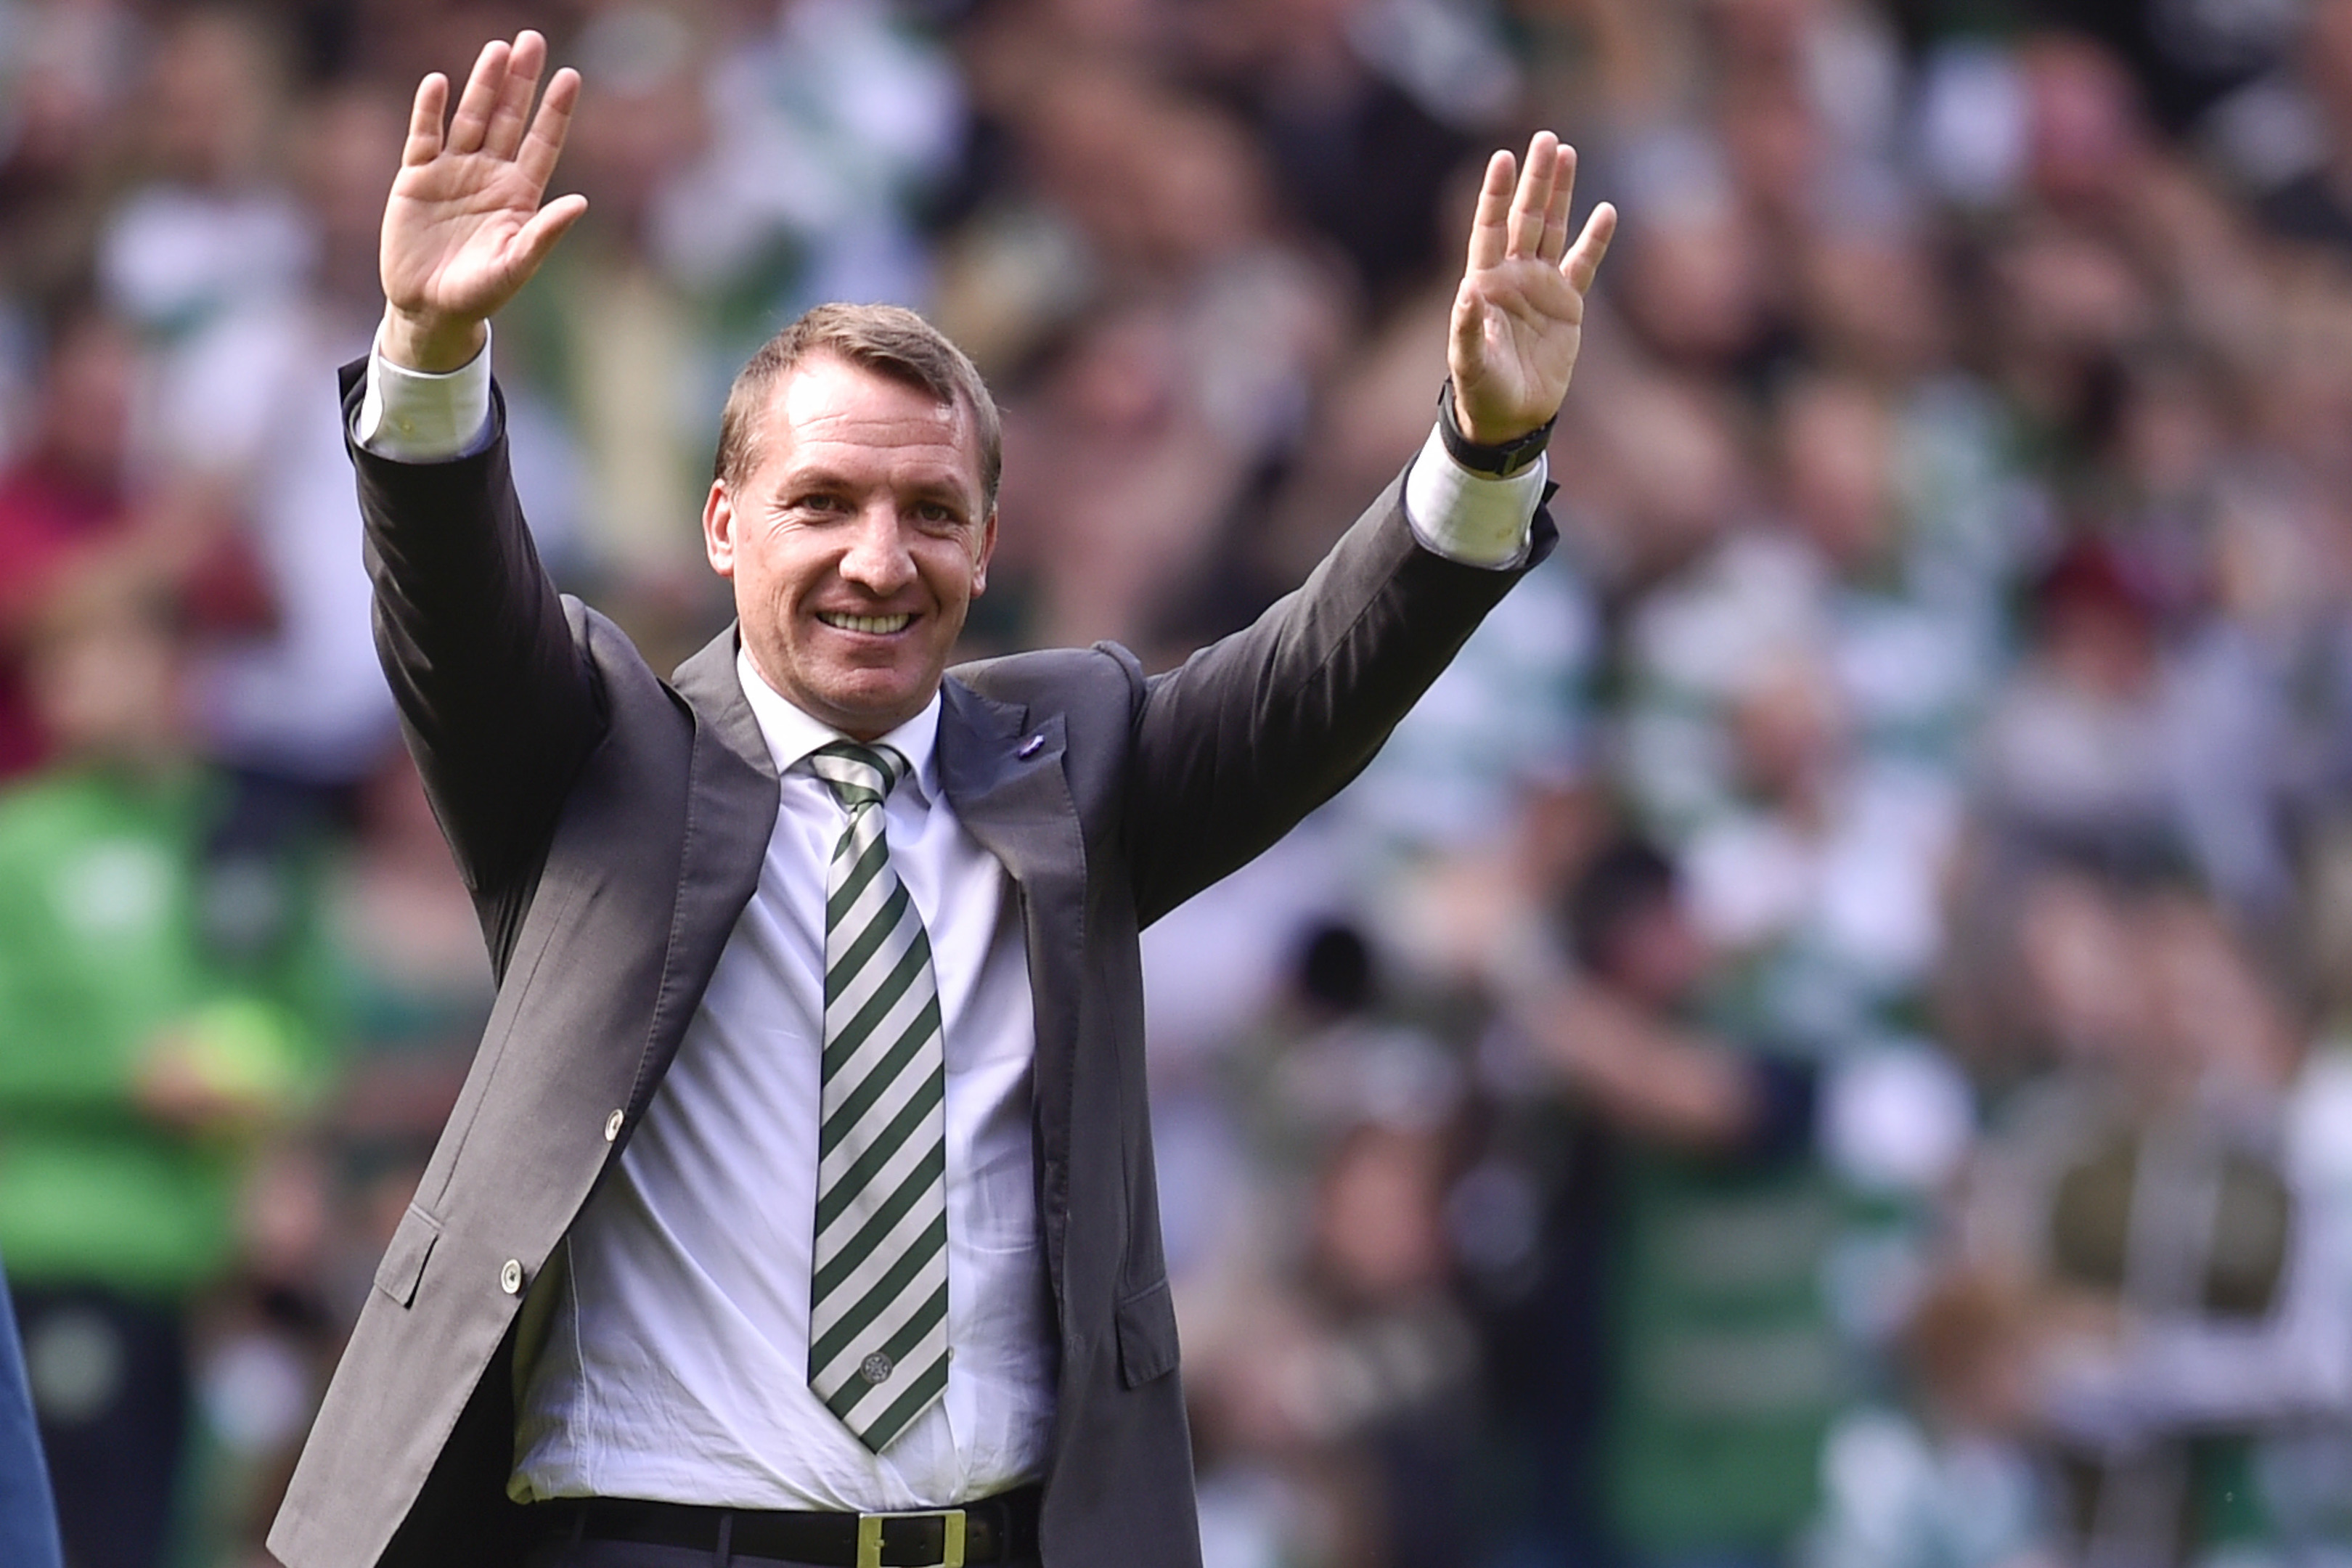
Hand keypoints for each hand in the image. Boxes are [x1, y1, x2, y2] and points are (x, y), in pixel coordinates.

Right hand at [380, 31, 585, 371]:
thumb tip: (580, 202)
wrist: (430, 308)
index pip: (542, 143)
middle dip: (520, 82)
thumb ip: (545, 234)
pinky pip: (425, 136)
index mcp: (519, 195)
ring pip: (471, 118)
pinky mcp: (416, 177)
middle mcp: (489, 175)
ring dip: (483, 85)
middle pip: (509, 119)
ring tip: (497, 49)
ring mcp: (453, 171)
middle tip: (531, 40)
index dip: (554, 110)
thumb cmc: (479, 293)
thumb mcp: (516, 265)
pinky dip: (429, 110)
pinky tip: (438, 82)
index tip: (569, 76)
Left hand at [1448, 132, 1616, 445]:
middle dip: (1535, 180)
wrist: (1511, 416)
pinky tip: (1605, 211)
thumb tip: (1469, 290)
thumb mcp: (1469, 361)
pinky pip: (1584, 265)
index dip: (1496, 193)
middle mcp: (1513, 276)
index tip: (1503, 157)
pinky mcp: (1567, 305)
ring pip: (1552, 229)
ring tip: (1566, 154)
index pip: (1490, 227)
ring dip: (1560, 194)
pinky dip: (1595, 240)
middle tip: (1545, 139)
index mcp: (1485, 282)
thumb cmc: (1482, 389)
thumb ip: (1469, 327)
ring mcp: (1541, 287)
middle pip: (1525, 217)